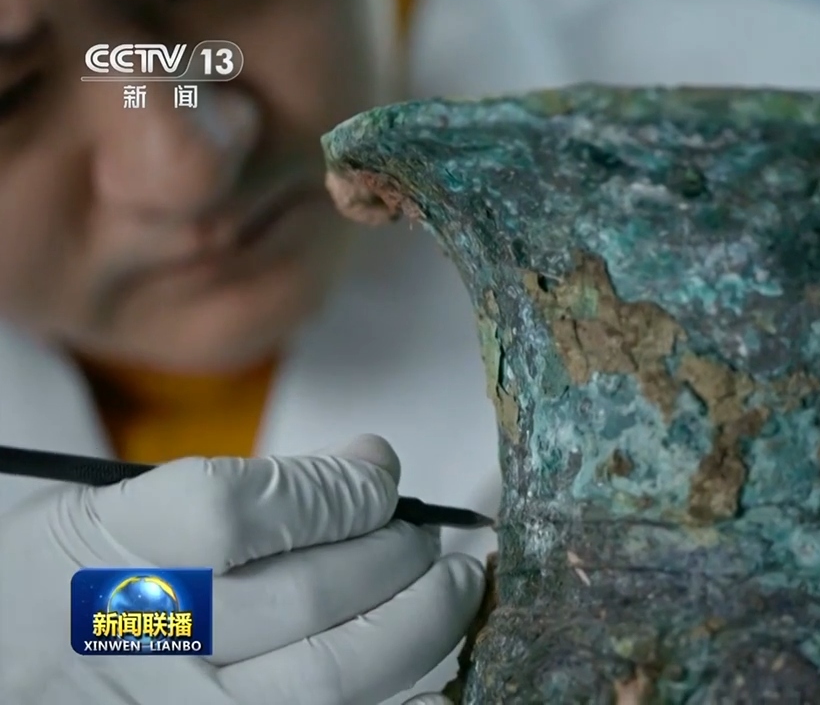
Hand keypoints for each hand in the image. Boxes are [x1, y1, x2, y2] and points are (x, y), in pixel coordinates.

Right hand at [0, 435, 483, 704]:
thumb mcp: (115, 507)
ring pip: (335, 675)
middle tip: (423, 534)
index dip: (338, 491)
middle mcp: (148, 640)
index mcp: (109, 555)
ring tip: (446, 585)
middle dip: (397, 554)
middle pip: (310, 596)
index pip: (244, 512)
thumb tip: (372, 467)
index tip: (377, 472)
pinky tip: (424, 657)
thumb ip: (246, 487)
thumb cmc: (66, 586)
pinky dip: (400, 689)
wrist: (8, 672)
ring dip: (420, 621)